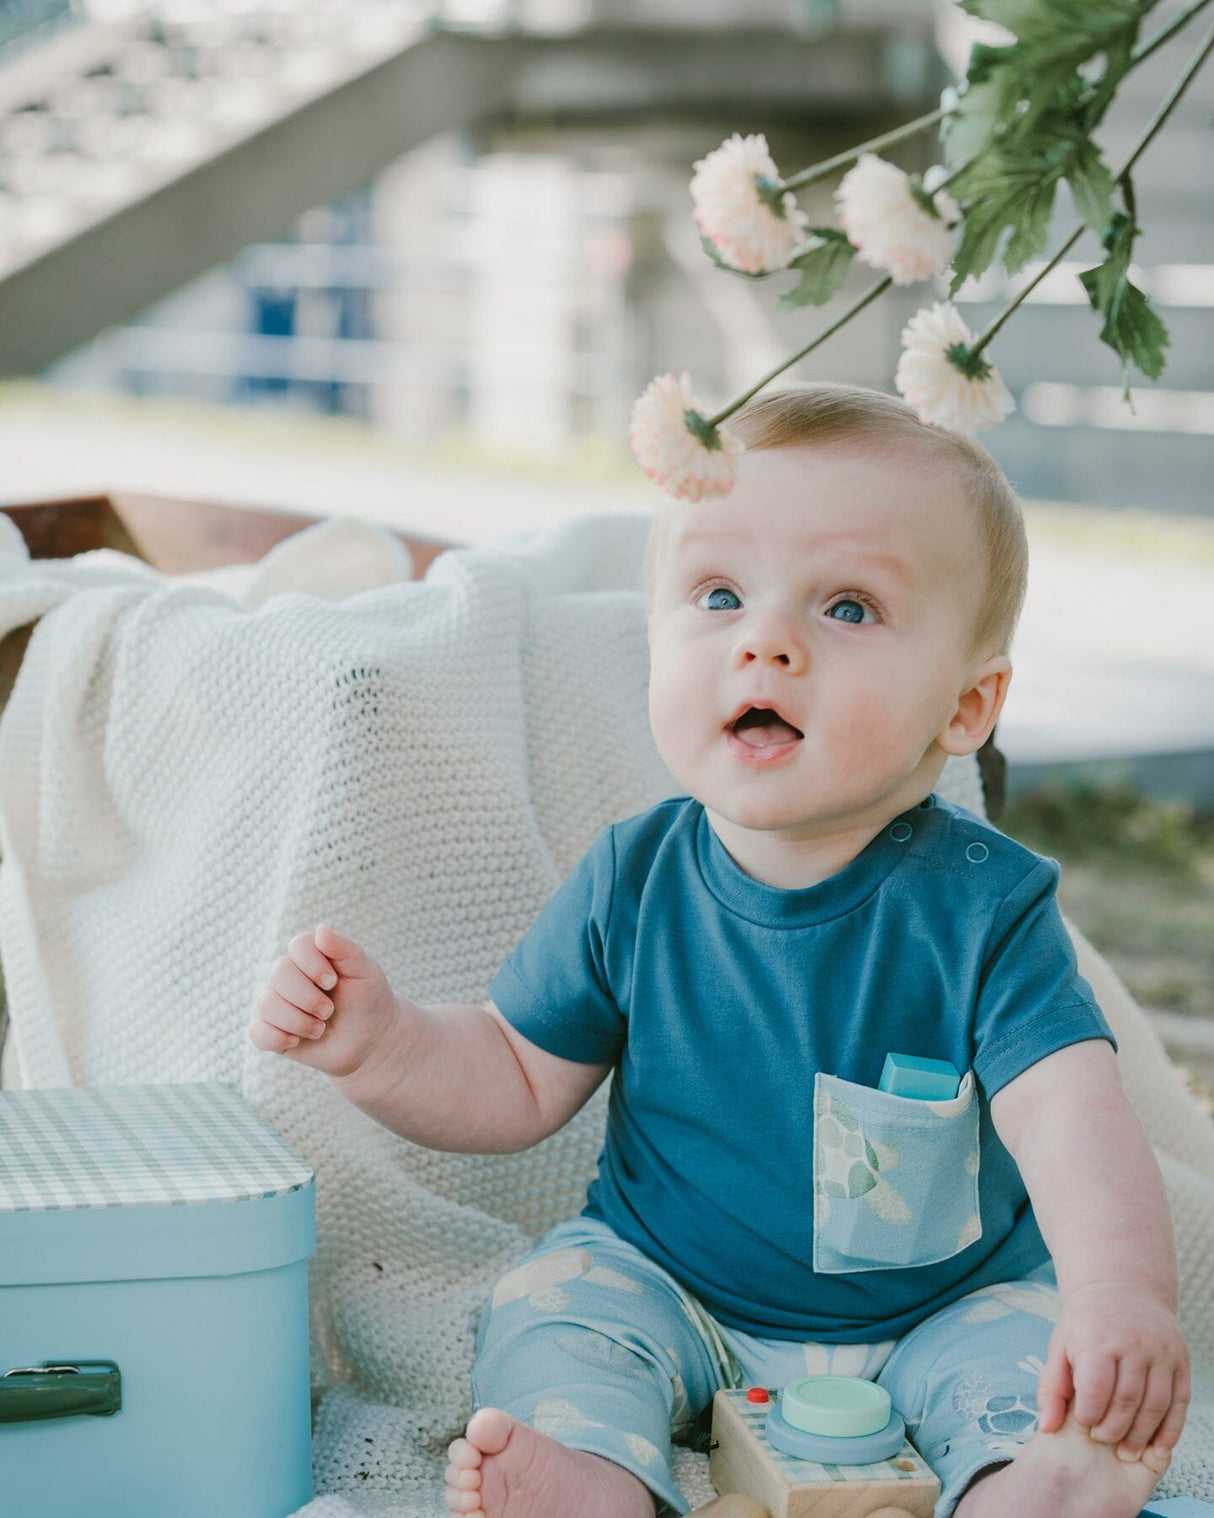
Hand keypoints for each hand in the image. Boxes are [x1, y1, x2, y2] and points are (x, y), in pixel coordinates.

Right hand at [248, 923, 399, 1080]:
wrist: (369, 1040)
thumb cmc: (368, 1000)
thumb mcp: (365, 972)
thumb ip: (345, 949)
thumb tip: (321, 929)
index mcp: (311, 954)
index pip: (297, 946)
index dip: (312, 965)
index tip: (333, 982)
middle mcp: (288, 974)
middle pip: (279, 974)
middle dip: (307, 997)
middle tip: (329, 1010)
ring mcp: (276, 1001)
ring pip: (266, 1004)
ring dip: (298, 1021)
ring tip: (320, 1028)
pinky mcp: (270, 1030)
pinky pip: (257, 1032)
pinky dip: (278, 1038)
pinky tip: (297, 1041)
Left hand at [1037, 1280, 1190, 1462]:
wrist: (1121, 1288)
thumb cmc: (1085, 1325)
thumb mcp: (1060, 1346)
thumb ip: (1051, 1388)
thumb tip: (1046, 1428)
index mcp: (1098, 1339)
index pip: (1095, 1388)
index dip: (1089, 1414)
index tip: (1084, 1424)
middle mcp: (1133, 1344)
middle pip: (1127, 1400)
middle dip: (1114, 1429)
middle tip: (1104, 1440)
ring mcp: (1161, 1352)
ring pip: (1156, 1405)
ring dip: (1142, 1435)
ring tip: (1126, 1451)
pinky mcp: (1181, 1360)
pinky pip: (1180, 1402)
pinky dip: (1171, 1429)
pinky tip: (1157, 1446)